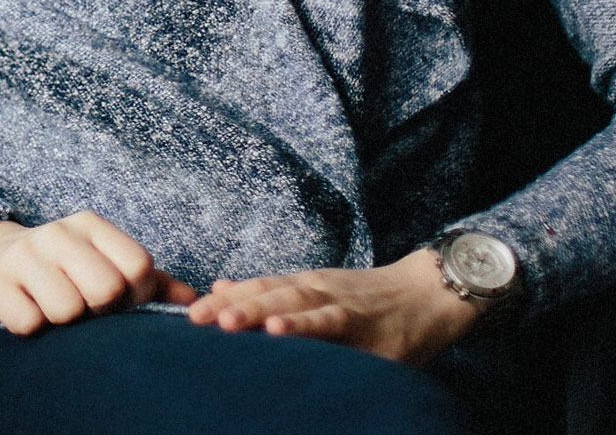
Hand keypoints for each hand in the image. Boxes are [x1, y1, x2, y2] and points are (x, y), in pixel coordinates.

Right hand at [0, 212, 197, 335]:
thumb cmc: (59, 267)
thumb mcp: (100, 261)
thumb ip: (149, 281)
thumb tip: (194, 301)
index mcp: (90, 225)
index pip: (138, 267)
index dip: (135, 297)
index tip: (117, 302)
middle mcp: (57, 232)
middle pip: (106, 289)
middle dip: (98, 311)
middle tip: (83, 309)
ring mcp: (22, 254)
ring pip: (66, 310)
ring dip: (62, 323)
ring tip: (51, 310)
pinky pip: (28, 323)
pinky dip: (31, 328)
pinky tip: (26, 312)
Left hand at [183, 248, 481, 363]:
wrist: (431, 293)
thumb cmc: (370, 298)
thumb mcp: (319, 291)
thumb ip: (273, 293)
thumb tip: (221, 289)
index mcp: (304, 285)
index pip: (256, 288)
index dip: (220, 299)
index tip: (185, 313)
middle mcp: (317, 289)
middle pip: (266, 293)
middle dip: (228, 306)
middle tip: (192, 319)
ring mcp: (341, 305)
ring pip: (293, 303)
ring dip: (258, 312)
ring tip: (225, 322)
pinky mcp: (366, 327)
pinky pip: (331, 324)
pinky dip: (304, 326)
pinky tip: (280, 330)